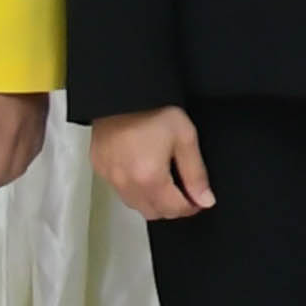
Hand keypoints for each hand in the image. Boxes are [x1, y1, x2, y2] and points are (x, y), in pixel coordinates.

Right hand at [88, 106, 213, 221]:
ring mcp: (110, 178)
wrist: (122, 92)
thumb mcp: (185, 138)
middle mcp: (126, 184)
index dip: (191, 206)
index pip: (174, 209)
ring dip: (152, 200)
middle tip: (183, 189)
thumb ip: (196, 174)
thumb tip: (205, 200)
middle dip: (172, 206)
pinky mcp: (99, 168)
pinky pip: (120, 190)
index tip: (199, 198)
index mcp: (149, 178)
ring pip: (135, 205)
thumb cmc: (154, 111)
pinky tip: (142, 170)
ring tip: (163, 178)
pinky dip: (134, 189)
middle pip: (153, 212)